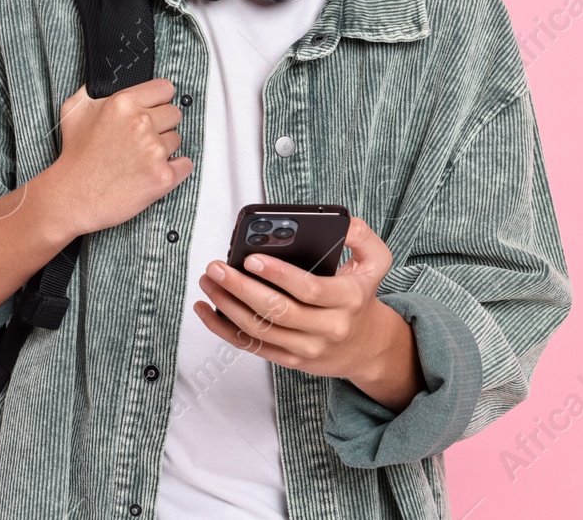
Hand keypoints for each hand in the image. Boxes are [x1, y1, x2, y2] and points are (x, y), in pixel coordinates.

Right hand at [39, 77, 193, 236]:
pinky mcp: (163, 176)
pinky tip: (153, 171)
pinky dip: (174, 168)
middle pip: (174, 113)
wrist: (72, 197)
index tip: (153, 109)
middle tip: (140, 138)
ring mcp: (154, 151)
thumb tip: (102, 80)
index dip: (158, 100)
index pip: (165, 88)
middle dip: (161, 124)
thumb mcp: (74, 110)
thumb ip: (93, 90)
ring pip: (177, 139)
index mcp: (124, 103)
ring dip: (163, 148)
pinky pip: (185, 164)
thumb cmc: (74, 157)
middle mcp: (141, 123)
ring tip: (139, 158)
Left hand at [192, 216, 422, 408]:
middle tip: (216, 268)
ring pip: (261, 330)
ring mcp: (308, 348)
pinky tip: (206, 309)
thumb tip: (343, 221)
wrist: (366, 346)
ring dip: (227, 306)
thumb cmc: (360, 297)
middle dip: (241, 288)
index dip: (278, 274)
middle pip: (278, 311)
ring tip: (208, 282)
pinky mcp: (290, 360)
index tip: (251, 258)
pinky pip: (252, 346)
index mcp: (348, 300)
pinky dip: (224, 329)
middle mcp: (328, 328)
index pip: (309, 290)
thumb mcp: (375, 262)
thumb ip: (362, 236)